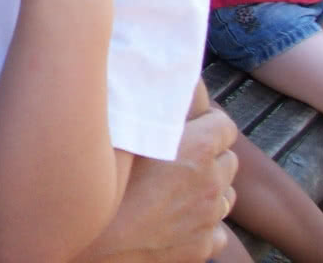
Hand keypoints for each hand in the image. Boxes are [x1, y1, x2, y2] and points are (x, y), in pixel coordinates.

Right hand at [77, 107, 238, 262]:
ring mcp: (209, 217)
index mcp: (196, 148)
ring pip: (226, 196)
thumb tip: (177, 76)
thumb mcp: (125, 125)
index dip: (207, 122)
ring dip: (209, 189)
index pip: (225, 125)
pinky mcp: (203, 247)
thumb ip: (156, 101)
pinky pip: (217, 230)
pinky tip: (176, 218)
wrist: (93, 240)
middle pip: (228, 160)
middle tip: (176, 156)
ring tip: (175, 188)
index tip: (188, 126)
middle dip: (209, 156)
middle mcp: (211, 182)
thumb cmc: (101, 178)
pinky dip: (203, 223)